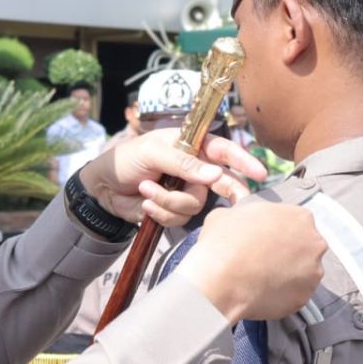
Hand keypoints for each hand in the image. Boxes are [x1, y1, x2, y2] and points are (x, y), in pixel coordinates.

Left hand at [79, 129, 265, 226]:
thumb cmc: (126, 160)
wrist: (103, 187)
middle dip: (230, 192)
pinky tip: (145, 202)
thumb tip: (216, 174)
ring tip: (147, 189)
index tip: (259, 171)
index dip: (243, 160)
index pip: (223, 151)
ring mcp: (186, 191)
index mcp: (192, 146)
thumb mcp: (152, 152)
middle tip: (239, 201)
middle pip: (223, 182)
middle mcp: (194, 169)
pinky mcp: (175, 210)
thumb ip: (183, 162)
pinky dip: (160, 210)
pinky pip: (179, 217)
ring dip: (169, 199)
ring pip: (196, 204)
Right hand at [178, 202, 325, 323]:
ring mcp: (313, 273)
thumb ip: (243, 215)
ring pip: (304, 273)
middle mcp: (314, 244)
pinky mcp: (304, 298)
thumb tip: (237, 221)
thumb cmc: (224, 243)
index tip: (268, 240)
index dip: (279, 232)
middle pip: (306, 248)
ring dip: (288, 275)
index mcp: (300, 217)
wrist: (222, 280)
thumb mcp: (226, 214)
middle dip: (289, 253)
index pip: (296, 222)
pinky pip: (295, 295)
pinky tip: (263, 292)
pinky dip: (282, 295)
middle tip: (265, 259)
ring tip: (262, 278)